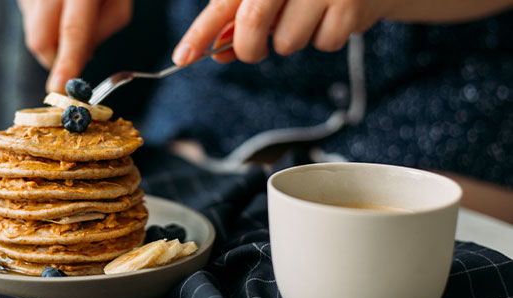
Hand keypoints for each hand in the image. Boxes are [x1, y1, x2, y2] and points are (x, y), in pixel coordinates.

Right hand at [18, 0, 132, 91]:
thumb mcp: (119, 3)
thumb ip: (100, 32)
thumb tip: (78, 59)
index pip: (72, 31)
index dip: (65, 64)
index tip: (60, 88)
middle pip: (38, 39)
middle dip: (54, 59)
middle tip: (71, 58)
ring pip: (31, 31)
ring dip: (51, 37)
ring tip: (69, 13)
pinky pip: (28, 17)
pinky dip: (44, 22)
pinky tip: (57, 6)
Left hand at [172, 0, 388, 65]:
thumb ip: (240, 18)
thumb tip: (218, 52)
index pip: (224, 2)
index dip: (200, 31)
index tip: (182, 57)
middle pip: (252, 23)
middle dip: (248, 48)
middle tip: (253, 51)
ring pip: (288, 42)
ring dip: (291, 41)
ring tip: (308, 17)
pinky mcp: (349, 5)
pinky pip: (324, 43)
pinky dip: (324, 39)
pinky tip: (332, 17)